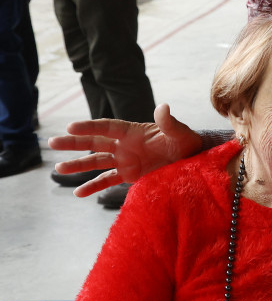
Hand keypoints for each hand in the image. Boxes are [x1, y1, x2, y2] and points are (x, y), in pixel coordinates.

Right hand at [47, 104, 202, 196]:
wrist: (191, 161)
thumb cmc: (185, 142)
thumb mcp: (179, 133)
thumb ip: (169, 122)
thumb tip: (163, 107)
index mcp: (132, 131)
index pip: (106, 127)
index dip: (89, 126)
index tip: (70, 126)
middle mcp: (123, 145)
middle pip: (94, 143)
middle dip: (73, 143)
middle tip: (51, 142)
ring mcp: (124, 160)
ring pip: (96, 162)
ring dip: (78, 165)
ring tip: (58, 169)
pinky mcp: (128, 175)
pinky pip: (107, 181)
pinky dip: (93, 187)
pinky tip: (78, 193)